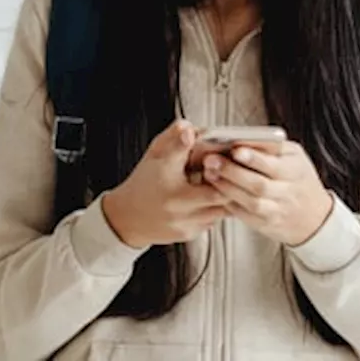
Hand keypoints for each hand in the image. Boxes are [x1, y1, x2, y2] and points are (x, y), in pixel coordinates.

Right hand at [102, 119, 230, 248]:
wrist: (126, 217)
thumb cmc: (144, 181)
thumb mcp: (155, 154)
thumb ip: (173, 138)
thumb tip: (189, 126)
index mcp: (167, 176)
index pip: (203, 167)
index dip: (216, 160)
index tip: (219, 157)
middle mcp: (176, 203)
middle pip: (221, 194)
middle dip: (228, 183)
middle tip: (233, 173)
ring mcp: (183, 222)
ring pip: (221, 210)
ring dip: (225, 198)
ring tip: (222, 185)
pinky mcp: (188, 234)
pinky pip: (213, 221)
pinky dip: (215, 210)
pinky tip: (209, 200)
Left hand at [202, 141, 333, 246]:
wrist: (314, 217)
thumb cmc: (299, 179)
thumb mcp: (294, 157)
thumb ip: (272, 147)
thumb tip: (243, 137)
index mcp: (296, 171)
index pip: (274, 164)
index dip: (253, 158)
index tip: (235, 149)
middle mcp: (288, 193)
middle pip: (258, 184)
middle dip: (232, 172)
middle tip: (211, 160)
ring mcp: (276, 211)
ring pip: (250, 201)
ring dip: (227, 188)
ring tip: (210, 174)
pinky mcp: (265, 225)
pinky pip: (244, 215)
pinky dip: (229, 203)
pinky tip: (216, 191)